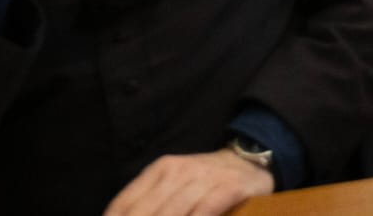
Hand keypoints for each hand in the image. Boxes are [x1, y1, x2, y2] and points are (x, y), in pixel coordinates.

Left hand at [104, 148, 273, 215]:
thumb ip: (147, 204)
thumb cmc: (203, 181)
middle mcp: (180, 170)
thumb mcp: (172, 184)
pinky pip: (205, 211)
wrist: (249, 161)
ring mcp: (206, 178)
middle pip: (146, 213)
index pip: (124, 205)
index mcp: (160, 169)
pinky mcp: (230, 187)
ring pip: (173, 213)